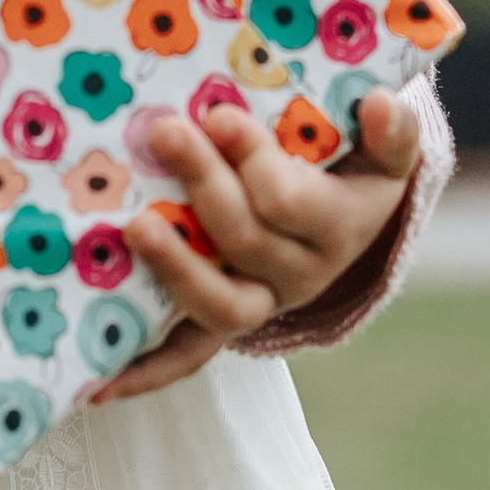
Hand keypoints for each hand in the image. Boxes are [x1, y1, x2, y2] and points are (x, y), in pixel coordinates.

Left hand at [99, 86, 424, 406]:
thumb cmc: (353, 171)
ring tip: (136, 227)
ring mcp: (261, 303)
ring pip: (222, 306)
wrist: (348, 222)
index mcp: (339, 226)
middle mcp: (302, 274)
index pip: (291, 202)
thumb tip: (379, 104)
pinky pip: (187, 356)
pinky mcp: (222, 324)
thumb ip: (391, 132)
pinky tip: (97, 384)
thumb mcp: (385, 152)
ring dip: (176, 268)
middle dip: (205, 185)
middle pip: (248, 241)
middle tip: (166, 134)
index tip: (219, 115)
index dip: (253, 161)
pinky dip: (145, 372)